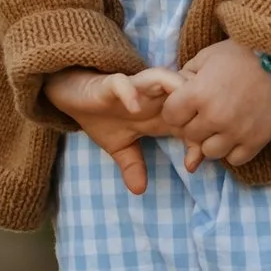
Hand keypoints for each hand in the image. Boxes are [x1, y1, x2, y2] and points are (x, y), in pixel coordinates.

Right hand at [43, 66, 189, 194]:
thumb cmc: (100, 114)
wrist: (72, 93)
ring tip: (175, 120)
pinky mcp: (111, 83)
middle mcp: (151, 97)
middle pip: (186, 95)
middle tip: (195, 139)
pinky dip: (131, 93)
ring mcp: (133, 88)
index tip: (193, 165)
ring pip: (164, 79)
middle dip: (196, 114)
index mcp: (158, 113)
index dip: (198, 139)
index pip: (190, 121)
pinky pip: (124, 83)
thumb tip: (139, 191)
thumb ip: (132, 164)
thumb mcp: (118, 146)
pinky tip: (133, 109)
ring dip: (175, 94)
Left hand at [158, 39, 270, 172]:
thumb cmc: (241, 54)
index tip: (186, 103)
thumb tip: (174, 93)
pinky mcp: (256, 142)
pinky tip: (237, 133)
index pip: (171, 116)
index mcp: (198, 93)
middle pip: (189, 136)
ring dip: (212, 140)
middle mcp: (215, 117)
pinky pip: (234, 160)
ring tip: (221, 125)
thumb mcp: (207, 56)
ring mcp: (236, 132)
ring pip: (209, 152)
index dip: (176, 109)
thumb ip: (186, 75)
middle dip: (193, 124)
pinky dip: (233, 149)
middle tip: (206, 112)